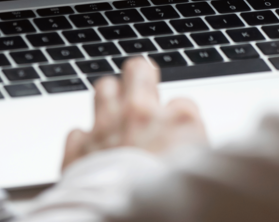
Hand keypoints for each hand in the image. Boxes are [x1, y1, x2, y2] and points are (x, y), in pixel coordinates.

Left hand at [63, 57, 207, 169]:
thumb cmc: (173, 207)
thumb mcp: (201, 171)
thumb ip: (194, 152)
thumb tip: (193, 152)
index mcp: (180, 121)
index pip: (183, 103)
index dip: (179, 120)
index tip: (178, 133)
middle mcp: (141, 116)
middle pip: (138, 71)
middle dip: (140, 76)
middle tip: (142, 85)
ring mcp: (107, 128)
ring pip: (103, 88)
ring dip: (109, 98)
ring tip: (114, 111)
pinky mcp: (79, 150)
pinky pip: (77, 132)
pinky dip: (83, 140)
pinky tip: (91, 150)